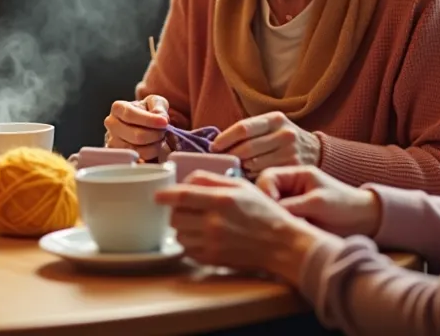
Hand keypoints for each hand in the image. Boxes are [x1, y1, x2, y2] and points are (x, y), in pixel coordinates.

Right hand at [104, 95, 171, 161]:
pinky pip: (136, 162)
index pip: (131, 115)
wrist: (138, 126)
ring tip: (157, 141)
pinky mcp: (118, 157)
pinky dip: (148, 158)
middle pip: (137, 136)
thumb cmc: (146, 113)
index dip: (149, 120)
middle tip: (163, 133)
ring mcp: (112, 143)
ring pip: (138, 151)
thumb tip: (161, 118)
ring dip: (154, 147)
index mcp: (118, 108)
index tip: (165, 122)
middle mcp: (111, 125)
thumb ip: (159, 107)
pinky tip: (153, 151)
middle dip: (156, 135)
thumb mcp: (154, 103)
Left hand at [155, 170, 326, 285]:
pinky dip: (190, 242)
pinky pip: (188, 249)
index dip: (165, 195)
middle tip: (184, 209)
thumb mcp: (242, 187)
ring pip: (179, 234)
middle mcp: (214, 223)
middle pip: (175, 217)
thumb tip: (186, 180)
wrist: (281, 244)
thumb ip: (211, 181)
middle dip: (175, 211)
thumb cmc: (264, 212)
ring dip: (181, 228)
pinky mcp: (212, 259)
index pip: (182, 196)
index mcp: (221, 200)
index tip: (157, 195)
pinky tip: (203, 237)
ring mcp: (212, 243)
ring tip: (196, 223)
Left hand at [210, 111, 320, 176]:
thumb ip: (248, 132)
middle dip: (230, 156)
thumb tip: (216, 145)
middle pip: (246, 148)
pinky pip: (264, 175)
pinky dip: (251, 177)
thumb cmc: (282, 139)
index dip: (225, 139)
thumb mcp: (270, 127)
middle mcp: (284, 134)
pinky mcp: (292, 168)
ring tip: (234, 169)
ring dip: (240, 168)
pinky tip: (248, 176)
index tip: (214, 147)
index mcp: (275, 119)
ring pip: (253, 164)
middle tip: (220, 162)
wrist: (314, 151)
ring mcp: (290, 152)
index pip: (243, 128)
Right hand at [258, 166, 381, 237]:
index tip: (269, 207)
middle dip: (264, 206)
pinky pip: (277, 221)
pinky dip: (276, 227)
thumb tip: (266, 213)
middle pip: (263, 192)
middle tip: (271, 221)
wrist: (365, 222)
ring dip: (270, 218)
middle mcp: (289, 188)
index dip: (263, 191)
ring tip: (278, 229)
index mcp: (296, 175)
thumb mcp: (317, 203)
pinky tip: (281, 235)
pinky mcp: (293, 219)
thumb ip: (291, 206)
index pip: (268, 177)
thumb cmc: (344, 206)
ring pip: (268, 208)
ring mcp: (290, 204)